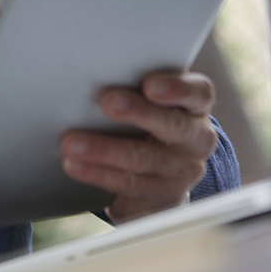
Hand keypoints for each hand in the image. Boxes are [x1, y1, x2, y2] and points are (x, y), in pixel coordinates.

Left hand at [60, 72, 217, 222]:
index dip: (177, 89)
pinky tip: (77, 167)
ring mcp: (182, 173)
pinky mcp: (163, 199)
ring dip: (105, 152)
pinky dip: (99, 177)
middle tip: (106, 102)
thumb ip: (134, 82)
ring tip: (72, 144)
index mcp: (196, 107)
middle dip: (138, 113)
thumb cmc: (148, 115)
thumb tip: (92, 72)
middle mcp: (197, 140)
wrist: (164, 166)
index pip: (198, 93)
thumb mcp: (150, 97)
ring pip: (145, 161)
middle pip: (173, 126)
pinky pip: (131, 191)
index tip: (150, 85)